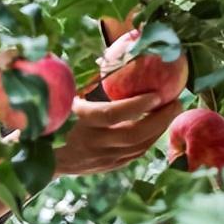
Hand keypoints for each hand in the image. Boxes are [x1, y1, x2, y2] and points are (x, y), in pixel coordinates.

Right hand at [54, 93, 182, 176]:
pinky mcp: (111, 167)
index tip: (157, 93)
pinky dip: (150, 139)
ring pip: (140, 146)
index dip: (136, 105)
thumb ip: (82, 84)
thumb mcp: (65, 100)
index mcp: (81, 123)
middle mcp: (94, 143)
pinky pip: (136, 154)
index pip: (112, 115)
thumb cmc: (56, 119)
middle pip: (135, 135)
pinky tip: (158, 126)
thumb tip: (103, 57)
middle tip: (176, 102)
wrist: (47, 158)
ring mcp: (104, 158)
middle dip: (160, 119)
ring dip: (159, 129)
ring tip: (172, 111)